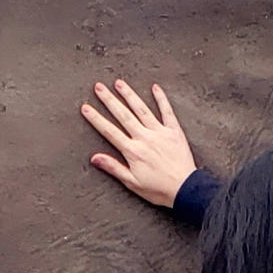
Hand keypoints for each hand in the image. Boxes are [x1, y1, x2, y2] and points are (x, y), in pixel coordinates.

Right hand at [81, 80, 197, 207]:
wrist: (186, 189)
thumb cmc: (159, 190)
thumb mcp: (132, 183)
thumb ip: (113, 168)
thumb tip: (94, 158)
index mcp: (132, 151)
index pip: (110, 131)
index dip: (96, 119)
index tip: (86, 108)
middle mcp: (144, 138)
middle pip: (123, 115)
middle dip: (109, 100)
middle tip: (99, 87)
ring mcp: (159, 132)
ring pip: (141, 109)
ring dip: (129, 95)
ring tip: (119, 83)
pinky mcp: (174, 132)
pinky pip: (167, 111)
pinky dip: (161, 99)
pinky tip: (155, 87)